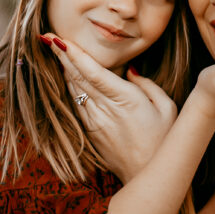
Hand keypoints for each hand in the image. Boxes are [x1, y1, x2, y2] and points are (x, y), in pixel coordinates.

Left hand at [43, 34, 176, 182]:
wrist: (147, 176)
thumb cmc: (164, 140)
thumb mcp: (166, 107)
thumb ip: (147, 85)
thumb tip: (130, 71)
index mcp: (125, 98)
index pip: (93, 71)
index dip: (74, 54)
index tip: (59, 39)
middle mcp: (105, 109)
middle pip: (77, 77)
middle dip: (61, 56)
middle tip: (47, 37)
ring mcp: (95, 122)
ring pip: (74, 90)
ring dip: (64, 70)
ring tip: (55, 51)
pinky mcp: (91, 132)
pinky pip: (78, 104)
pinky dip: (71, 88)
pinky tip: (67, 77)